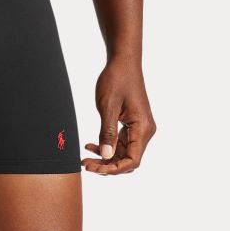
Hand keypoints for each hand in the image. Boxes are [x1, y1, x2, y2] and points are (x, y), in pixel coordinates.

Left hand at [82, 56, 155, 174]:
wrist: (123, 61)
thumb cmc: (116, 79)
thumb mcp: (108, 106)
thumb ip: (107, 133)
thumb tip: (106, 157)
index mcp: (143, 128)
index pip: (133, 161)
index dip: (113, 169)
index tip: (94, 168)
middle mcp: (145, 131)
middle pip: (128, 159)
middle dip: (107, 165)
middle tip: (85, 164)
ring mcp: (139, 127)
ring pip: (124, 152)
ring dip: (106, 156)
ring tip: (86, 156)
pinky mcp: (133, 123)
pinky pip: (121, 141)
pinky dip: (108, 145)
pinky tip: (91, 145)